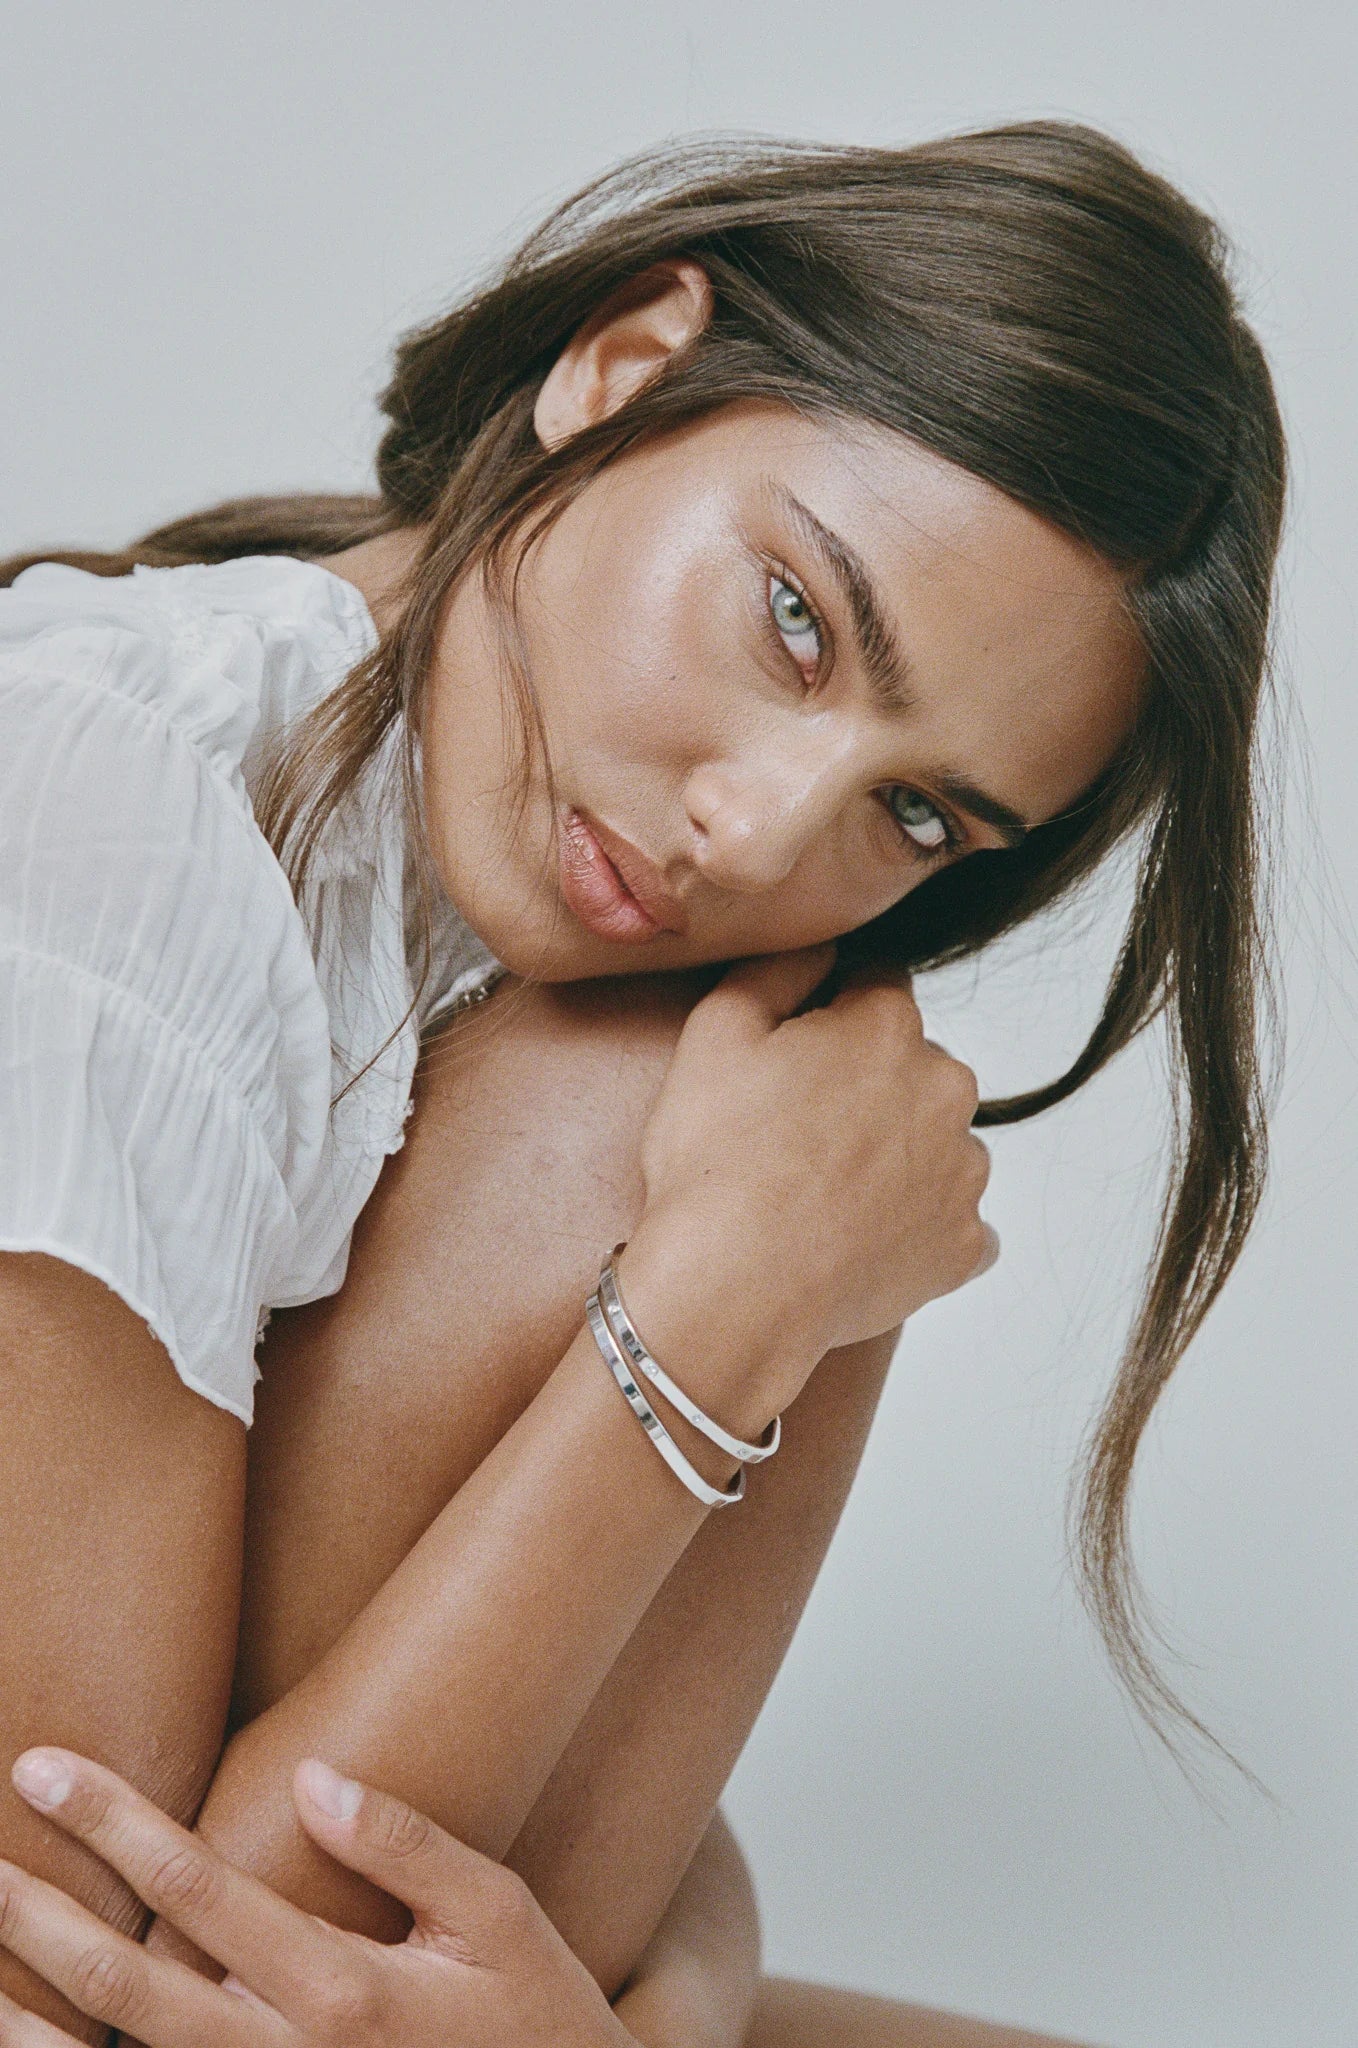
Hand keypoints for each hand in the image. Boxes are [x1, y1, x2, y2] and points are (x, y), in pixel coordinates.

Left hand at [0, 1750, 635, 2047]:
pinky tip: (35, 2043)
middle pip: (127, 1986)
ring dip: (29, 2026)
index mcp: (344, 1987)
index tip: (45, 1769)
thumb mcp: (500, 1914)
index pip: (195, 1887)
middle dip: (39, 1917)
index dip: (112, 1822)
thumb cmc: (541, 2018)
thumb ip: (407, 1842)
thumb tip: (313, 1775)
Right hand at [623, 945, 994, 1421]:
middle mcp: (947, 1089)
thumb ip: (777, 970)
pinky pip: (950, 1223)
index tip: (791, 1064)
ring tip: (824, 1195)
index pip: (877, 989)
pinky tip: (860, 1240)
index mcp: (889, 1027)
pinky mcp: (963, 1245)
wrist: (734, 1290)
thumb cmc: (716, 1162)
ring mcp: (963, 1173)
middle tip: (798, 1135)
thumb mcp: (715, 1032)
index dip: (829, 1020)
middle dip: (869, 1088)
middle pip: (913, 1067)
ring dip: (897, 1157)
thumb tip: (819, 949)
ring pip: (936, 1144)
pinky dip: (915, 1228)